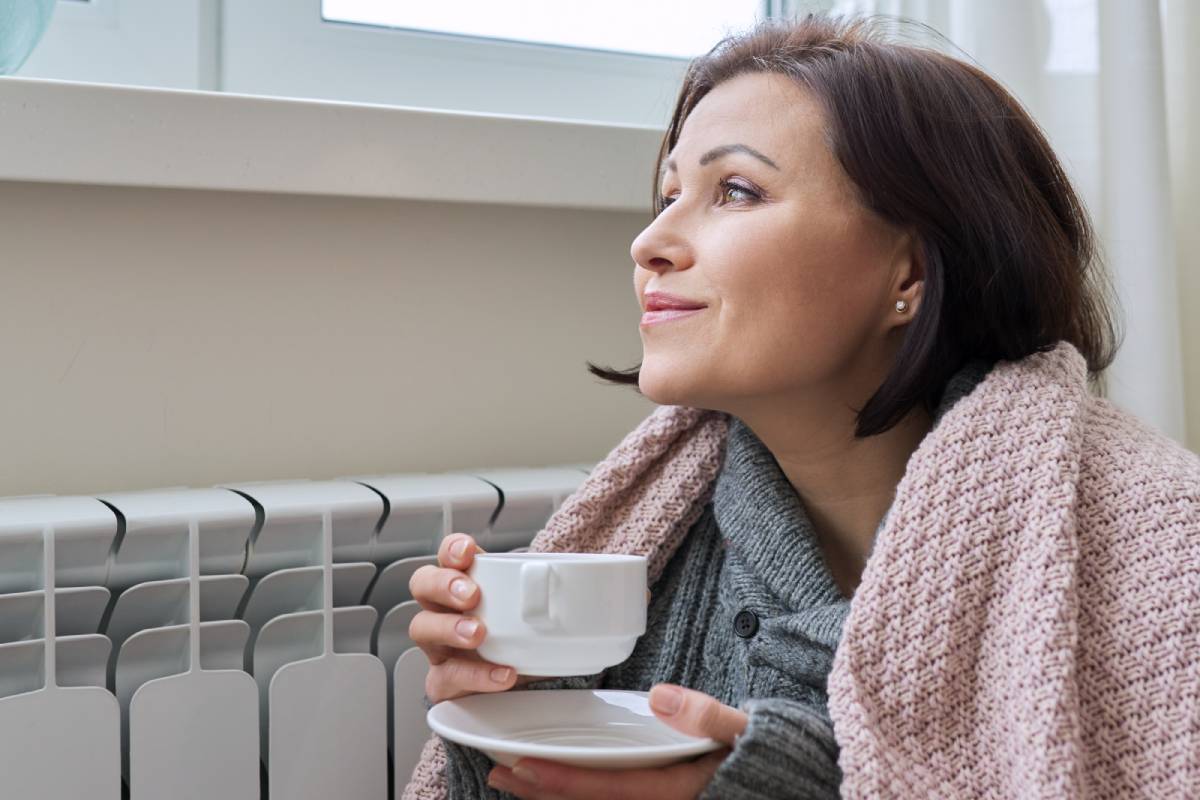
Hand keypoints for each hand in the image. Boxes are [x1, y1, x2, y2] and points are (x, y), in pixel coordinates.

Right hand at [409, 533, 539, 701]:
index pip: (448, 555)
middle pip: (422, 585)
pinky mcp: (444, 680)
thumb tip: (583, 577)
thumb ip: (549, 593)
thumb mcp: (536, 611)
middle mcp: (445, 610)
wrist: (522, 687)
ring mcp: (440, 645)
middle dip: (443, 584)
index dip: (452, 549)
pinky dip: (474, 675)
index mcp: (466, 584)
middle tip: (471, 595)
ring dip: (449, 627)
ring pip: (421, 628)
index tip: (468, 552)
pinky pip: (446, 676)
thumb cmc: (523, 640)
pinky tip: (501, 674)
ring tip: (478, 634)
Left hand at [486, 684, 748, 798]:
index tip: (521, 765)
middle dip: (541, 791)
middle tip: (497, 772)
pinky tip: (554, 783)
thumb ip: (706, 715)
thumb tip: (660, 696)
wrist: (794, 783)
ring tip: (512, 779)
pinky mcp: (659, 797)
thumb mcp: (745, 729)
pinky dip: (577, 793)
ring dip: (552, 794)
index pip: (606, 788)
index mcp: (676, 790)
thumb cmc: (770, 756)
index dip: (560, 779)